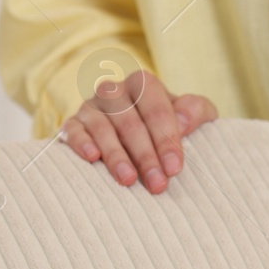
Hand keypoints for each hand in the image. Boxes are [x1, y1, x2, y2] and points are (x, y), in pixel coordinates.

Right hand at [61, 70, 217, 192]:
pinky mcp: (73, 123)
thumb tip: (183, 121)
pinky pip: (73, 129)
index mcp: (143, 84)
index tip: (174, 168)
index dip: (166, 138)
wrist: (140, 136)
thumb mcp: (194, 116)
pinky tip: (91, 158)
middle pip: (129, 121)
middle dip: (145, 155)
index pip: (155, 108)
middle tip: (157, 184)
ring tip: (128, 180)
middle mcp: (114, 91)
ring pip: (101, 127)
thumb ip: (196, 111)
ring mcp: (90, 106)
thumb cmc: (169, 127)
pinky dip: (80, 142)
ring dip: (115, 155)